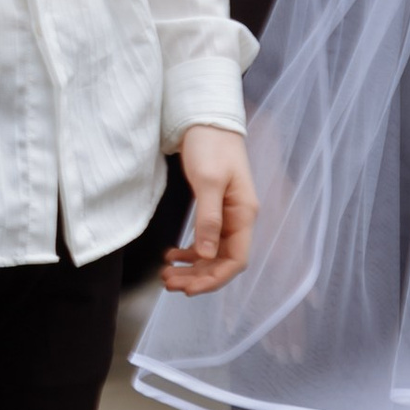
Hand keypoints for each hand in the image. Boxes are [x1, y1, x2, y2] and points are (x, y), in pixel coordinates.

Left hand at [162, 124, 255, 294]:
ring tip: (165, 275)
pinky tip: (170, 255)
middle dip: (197, 277)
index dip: (214, 279)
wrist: (206, 120)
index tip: (189, 289)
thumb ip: (208, 219)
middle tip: (167, 283)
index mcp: (244, 214)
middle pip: (222, 261)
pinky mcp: (213, 209)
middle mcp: (238, 219)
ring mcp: (226, 215)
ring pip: (211, 253)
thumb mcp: (208, 181)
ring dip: (191, 268)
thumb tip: (205, 254)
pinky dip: (188, 252)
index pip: (236, 260)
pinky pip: (204, 240)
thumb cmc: (211, 146)